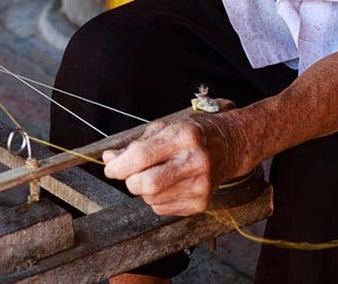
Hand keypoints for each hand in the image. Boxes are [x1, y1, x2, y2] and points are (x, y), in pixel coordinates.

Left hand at [102, 114, 249, 215]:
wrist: (228, 146)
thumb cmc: (192, 135)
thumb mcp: (163, 129)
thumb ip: (134, 146)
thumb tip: (109, 159)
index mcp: (183, 136)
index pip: (142, 156)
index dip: (119, 166)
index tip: (111, 168)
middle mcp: (195, 161)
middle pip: (146, 184)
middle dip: (130, 181)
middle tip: (131, 173)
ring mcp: (200, 185)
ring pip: (151, 199)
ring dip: (144, 190)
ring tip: (158, 174)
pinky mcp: (201, 203)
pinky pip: (162, 209)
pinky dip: (157, 199)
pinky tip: (170, 184)